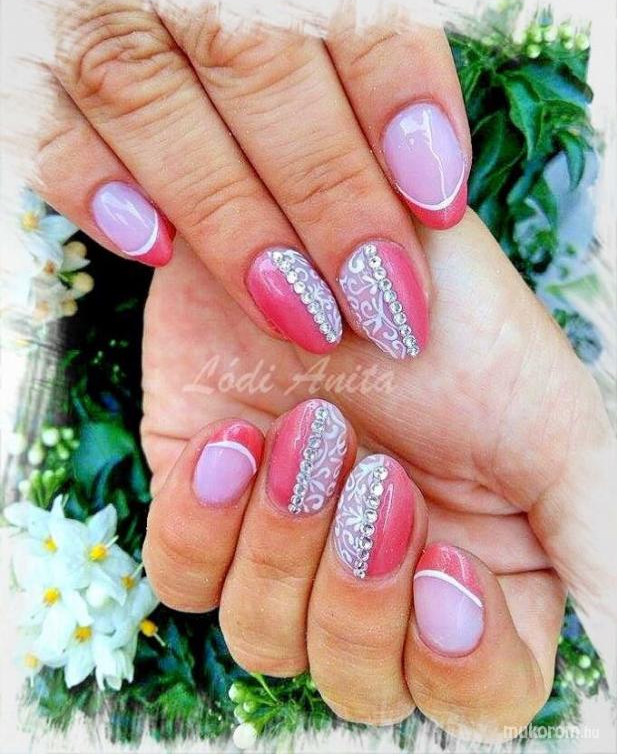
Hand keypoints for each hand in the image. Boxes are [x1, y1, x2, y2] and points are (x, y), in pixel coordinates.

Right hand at [32, 0, 468, 357]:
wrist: (162, 1)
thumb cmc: (258, 23)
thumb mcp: (314, 16)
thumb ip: (361, 67)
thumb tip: (425, 179)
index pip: (349, 4)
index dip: (401, 99)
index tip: (439, 202)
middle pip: (255, 65)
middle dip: (327, 192)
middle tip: (377, 296)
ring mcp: (92, 5)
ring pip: (144, 97)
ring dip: (228, 218)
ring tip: (298, 309)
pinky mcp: (28, 64)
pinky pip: (44, 124)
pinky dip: (92, 187)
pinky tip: (154, 250)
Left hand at [141, 211, 615, 740]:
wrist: (342, 233)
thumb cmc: (454, 322)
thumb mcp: (556, 428)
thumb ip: (597, 549)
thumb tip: (610, 656)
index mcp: (467, 574)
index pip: (470, 691)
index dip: (456, 660)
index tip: (443, 564)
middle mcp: (370, 575)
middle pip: (356, 681)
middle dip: (360, 592)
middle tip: (376, 475)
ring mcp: (280, 543)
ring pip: (264, 637)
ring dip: (286, 545)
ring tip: (310, 432)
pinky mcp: (202, 500)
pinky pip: (181, 576)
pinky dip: (203, 525)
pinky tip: (232, 445)